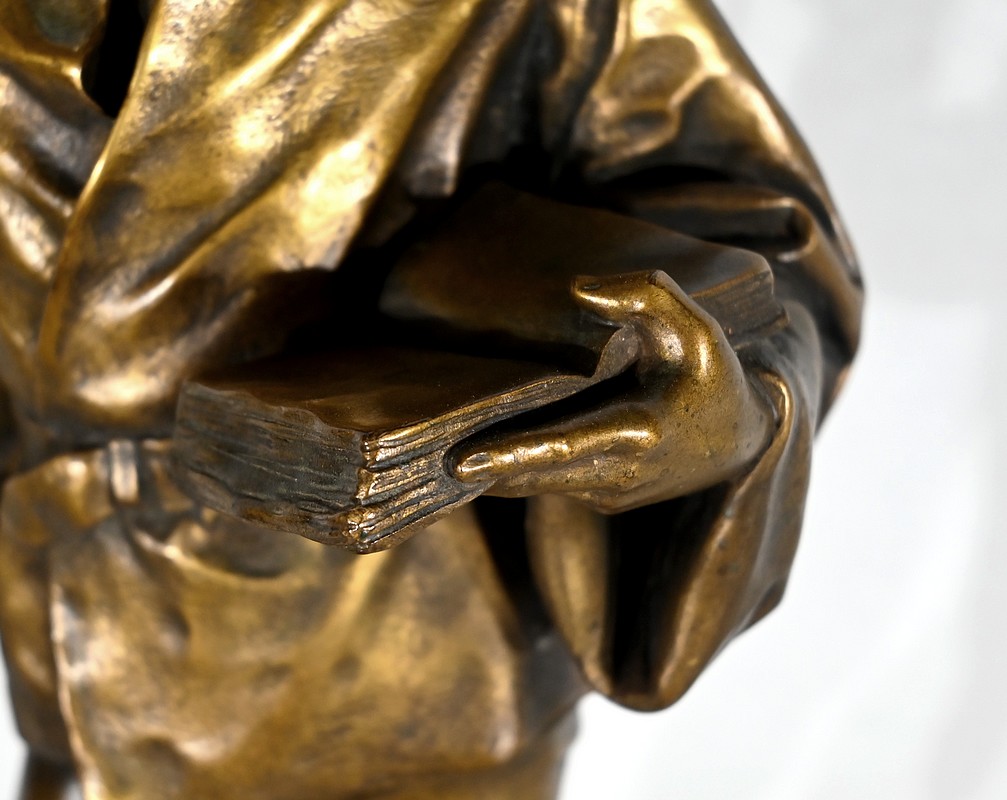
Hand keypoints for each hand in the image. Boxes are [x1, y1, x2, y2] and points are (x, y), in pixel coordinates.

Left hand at [451, 271, 776, 512]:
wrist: (745, 442)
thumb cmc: (712, 376)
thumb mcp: (695, 326)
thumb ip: (646, 295)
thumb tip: (582, 290)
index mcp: (636, 432)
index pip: (560, 448)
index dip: (509, 455)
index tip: (460, 463)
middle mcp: (616, 474)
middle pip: (530, 474)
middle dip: (478, 466)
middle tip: (422, 453)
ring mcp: (607, 494)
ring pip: (532, 484)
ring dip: (490, 470)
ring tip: (436, 448)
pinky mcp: (601, 500)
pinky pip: (545, 485)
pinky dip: (514, 469)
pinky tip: (480, 448)